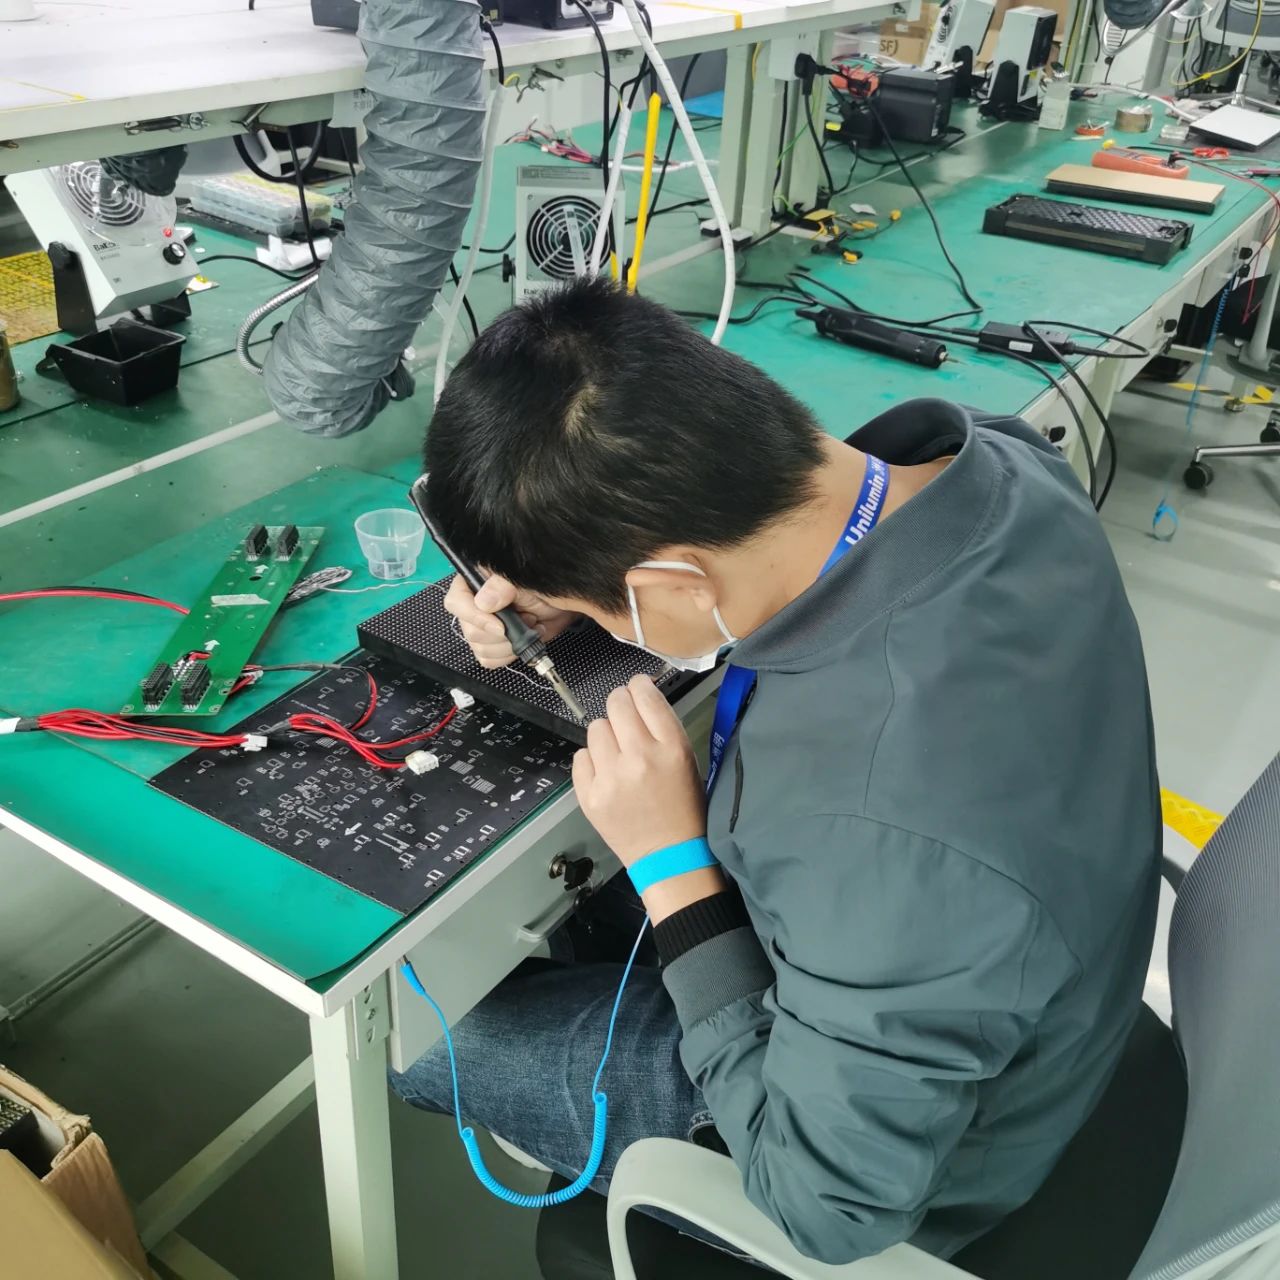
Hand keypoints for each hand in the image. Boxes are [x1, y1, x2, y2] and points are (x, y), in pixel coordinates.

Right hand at [444, 574, 579, 669]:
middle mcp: (472, 606)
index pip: (456, 602)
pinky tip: (523, 640)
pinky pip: (489, 660)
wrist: (560, 604)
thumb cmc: (541, 586)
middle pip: (471, 631)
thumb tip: (484, 603)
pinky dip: (509, 655)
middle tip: (527, 618)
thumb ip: (502, 586)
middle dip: (504, 632)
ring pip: (481, 648)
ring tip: (528, 627)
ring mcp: (480, 627)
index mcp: (473, 582)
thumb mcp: (522, 579)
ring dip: (510, 643)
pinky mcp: (491, 645)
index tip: (500, 626)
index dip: (475, 617)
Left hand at [573, 676, 706, 864]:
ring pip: (596, 728)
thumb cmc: (683, 806)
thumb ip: (663, 727)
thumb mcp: (687, 759)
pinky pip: (581, 757)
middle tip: (624, 715)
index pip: (645, 696)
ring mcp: (612, 778)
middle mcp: (640, 758)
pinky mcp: (590, 796)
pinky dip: (592, 760)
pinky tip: (607, 773)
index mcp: (671, 748)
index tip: (636, 688)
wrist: (669, 855)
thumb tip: (639, 694)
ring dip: (606, 734)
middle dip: (620, 703)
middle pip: (616, 704)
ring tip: (618, 753)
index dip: (638, 686)